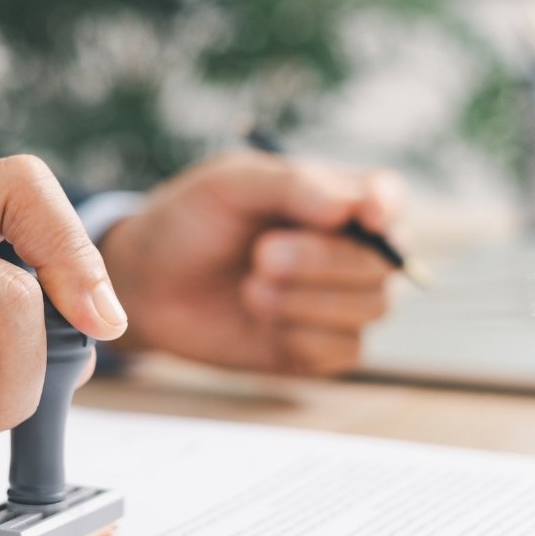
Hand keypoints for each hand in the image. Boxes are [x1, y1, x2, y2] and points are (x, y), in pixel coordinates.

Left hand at [97, 151, 402, 374]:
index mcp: (335, 196)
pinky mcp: (321, 348)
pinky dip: (302, 337)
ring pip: (372, 307)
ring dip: (308, 300)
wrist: (148, 284)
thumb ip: (292, 185)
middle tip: (262, 256)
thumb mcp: (231, 184)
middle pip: (381, 261)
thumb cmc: (192, 221)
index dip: (385, 208)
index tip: (367, 216)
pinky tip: (261, 322)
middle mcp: (349, 249)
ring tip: (250, 289)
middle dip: (322, 261)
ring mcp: (340, 302)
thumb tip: (350, 206)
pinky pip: (345, 350)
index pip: (386, 196)